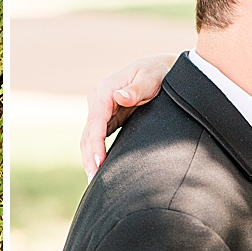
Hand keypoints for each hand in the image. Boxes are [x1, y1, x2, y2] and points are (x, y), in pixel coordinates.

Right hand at [81, 53, 174, 177]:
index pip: (96, 120)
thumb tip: (120, 96)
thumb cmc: (159, 73)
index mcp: (106, 89)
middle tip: (94, 179)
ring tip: (93, 180)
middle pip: (89, 132)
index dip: (96, 143)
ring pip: (89, 137)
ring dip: (89, 158)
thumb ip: (136, 89)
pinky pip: (97, 138)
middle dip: (89, 156)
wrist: (162, 70)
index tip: (99, 162)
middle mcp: (98, 99)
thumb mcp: (151, 78)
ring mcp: (101, 109)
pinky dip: (95, 153)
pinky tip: (98, 169)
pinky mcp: (107, 118)